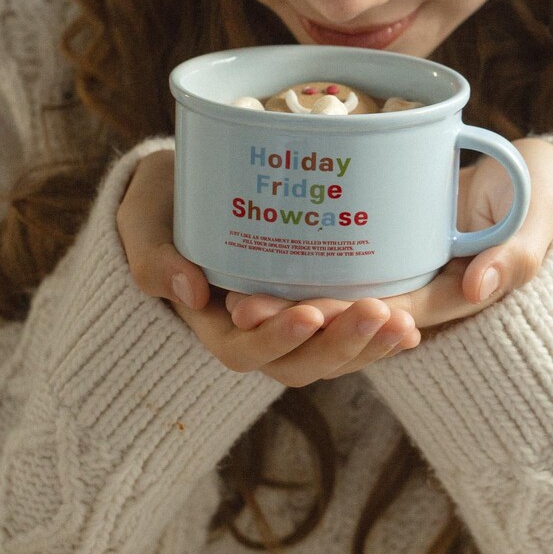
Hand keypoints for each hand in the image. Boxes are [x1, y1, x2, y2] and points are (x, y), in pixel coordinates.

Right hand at [115, 147, 419, 385]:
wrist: (187, 190)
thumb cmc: (162, 204)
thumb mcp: (142, 223)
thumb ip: (154, 257)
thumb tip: (189, 293)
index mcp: (211, 321)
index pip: (244, 349)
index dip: (277, 339)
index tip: (309, 312)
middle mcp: (253, 334)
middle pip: (298, 363)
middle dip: (339, 344)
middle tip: (374, 312)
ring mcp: (288, 325)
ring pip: (330, 356)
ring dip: (368, 345)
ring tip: (401, 322)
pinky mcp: (317, 306)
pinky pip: (349, 336)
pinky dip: (379, 335)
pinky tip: (409, 325)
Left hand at [226, 137, 552, 338]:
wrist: (526, 170)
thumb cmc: (536, 185)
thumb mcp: (540, 210)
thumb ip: (517, 247)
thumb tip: (480, 286)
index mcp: (455, 293)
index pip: (395, 314)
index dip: (350, 318)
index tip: (307, 311)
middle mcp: (415, 297)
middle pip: (352, 325)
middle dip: (298, 323)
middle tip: (245, 307)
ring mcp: (393, 280)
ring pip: (333, 314)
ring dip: (286, 314)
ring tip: (236, 302)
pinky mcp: (378, 258)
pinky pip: (332, 280)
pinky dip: (294, 282)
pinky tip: (249, 275)